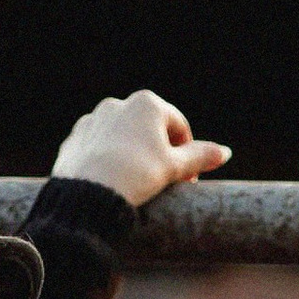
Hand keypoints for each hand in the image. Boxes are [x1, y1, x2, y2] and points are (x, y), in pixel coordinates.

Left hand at [51, 90, 230, 209]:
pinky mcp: (74, 140)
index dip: (187, 154)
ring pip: (122, 139)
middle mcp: (117, 104)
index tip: (187, 179)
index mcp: (147, 103)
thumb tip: (224, 153)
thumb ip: (201, 156)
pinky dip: (108, 161)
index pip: (178, 126)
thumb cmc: (136, 175)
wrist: (88, 195)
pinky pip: (98, 149)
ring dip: (133, 156)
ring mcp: (92, 121)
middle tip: (163, 183)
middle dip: (159, 153)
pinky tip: (112, 183)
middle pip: (148, 130)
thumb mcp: (174, 167)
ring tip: (135, 184)